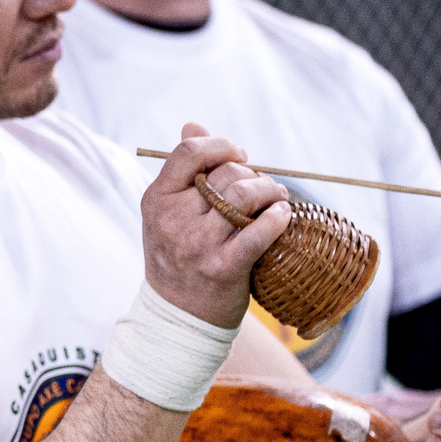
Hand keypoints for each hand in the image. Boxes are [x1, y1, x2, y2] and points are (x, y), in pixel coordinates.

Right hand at [139, 122, 290, 327]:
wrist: (179, 315)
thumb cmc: (178, 256)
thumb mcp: (167, 213)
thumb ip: (181, 171)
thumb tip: (192, 125)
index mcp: (157, 200)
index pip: (190, 152)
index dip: (222, 146)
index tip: (239, 156)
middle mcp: (173, 219)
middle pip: (227, 174)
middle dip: (254, 174)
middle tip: (264, 187)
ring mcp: (197, 244)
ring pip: (246, 195)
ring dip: (272, 192)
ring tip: (278, 200)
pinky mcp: (224, 267)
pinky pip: (260, 230)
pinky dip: (279, 218)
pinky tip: (284, 216)